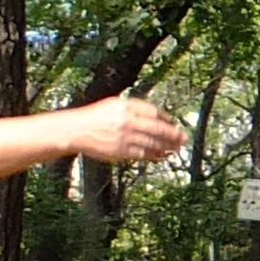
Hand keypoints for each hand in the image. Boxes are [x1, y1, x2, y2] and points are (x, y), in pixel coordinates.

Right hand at [72, 94, 186, 164]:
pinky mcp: (121, 150)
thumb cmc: (94, 117)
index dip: (167, 118)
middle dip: (173, 134)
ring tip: (176, 148)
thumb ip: (133, 108)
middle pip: (157, 128)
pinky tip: (161, 156)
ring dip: (167, 146)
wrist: (76, 129)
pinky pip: (143, 154)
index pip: (153, 112)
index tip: (174, 123)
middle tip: (183, 138)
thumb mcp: (114, 104)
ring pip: (152, 142)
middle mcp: (128, 120)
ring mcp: (125, 136)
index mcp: (127, 106)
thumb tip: (155, 115)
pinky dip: (154, 155)